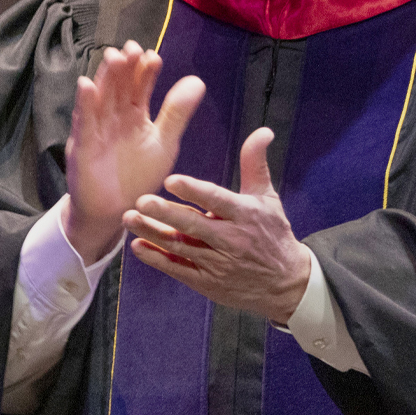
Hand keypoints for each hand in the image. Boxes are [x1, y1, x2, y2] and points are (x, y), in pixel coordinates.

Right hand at [64, 41, 203, 262]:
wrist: (114, 210)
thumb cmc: (138, 175)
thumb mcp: (164, 143)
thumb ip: (176, 113)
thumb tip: (197, 80)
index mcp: (134, 115)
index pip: (140, 87)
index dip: (145, 71)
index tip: (154, 56)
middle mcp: (113, 117)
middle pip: (119, 86)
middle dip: (125, 68)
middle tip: (133, 48)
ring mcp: (96, 129)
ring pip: (100, 98)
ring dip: (105, 77)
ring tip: (113, 57)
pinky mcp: (82, 146)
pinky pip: (84, 122)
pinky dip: (84, 103)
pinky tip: (86, 85)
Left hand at [124, 127, 309, 323]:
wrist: (286, 283)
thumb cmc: (272, 233)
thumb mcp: (267, 198)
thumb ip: (255, 164)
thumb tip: (263, 130)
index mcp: (245, 215)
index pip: (217, 200)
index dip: (194, 191)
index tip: (171, 180)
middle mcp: (232, 239)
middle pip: (193, 225)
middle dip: (166, 213)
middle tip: (141, 201)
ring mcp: (218, 263)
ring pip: (180, 246)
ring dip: (152, 233)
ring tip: (128, 218)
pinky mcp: (207, 282)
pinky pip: (178, 270)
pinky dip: (157, 259)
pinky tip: (137, 245)